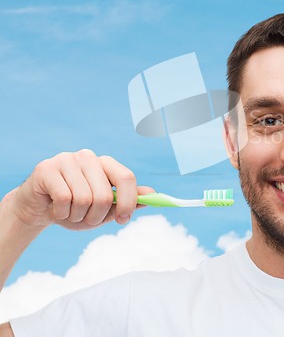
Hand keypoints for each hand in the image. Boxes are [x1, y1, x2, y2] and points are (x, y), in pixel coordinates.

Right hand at [10, 149, 153, 230]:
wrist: (38, 209)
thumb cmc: (75, 208)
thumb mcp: (104, 209)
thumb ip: (127, 201)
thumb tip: (152, 195)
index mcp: (105, 163)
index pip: (126, 177)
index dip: (129, 201)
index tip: (124, 219)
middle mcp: (88, 157)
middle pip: (104, 194)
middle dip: (96, 217)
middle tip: (85, 219)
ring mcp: (67, 160)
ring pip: (83, 199)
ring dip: (76, 216)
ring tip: (69, 213)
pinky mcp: (47, 168)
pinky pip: (63, 198)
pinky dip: (61, 213)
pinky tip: (55, 209)